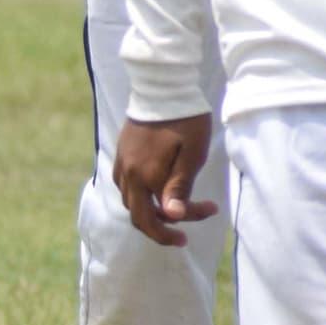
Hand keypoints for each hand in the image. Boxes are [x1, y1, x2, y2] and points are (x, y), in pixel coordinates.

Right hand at [112, 115, 219, 246]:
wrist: (162, 88)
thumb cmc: (185, 121)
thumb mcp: (192, 155)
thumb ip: (180, 187)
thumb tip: (172, 216)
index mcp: (145, 176)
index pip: (157, 216)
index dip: (180, 224)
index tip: (204, 218)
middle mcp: (127, 175)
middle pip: (138, 216)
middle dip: (161, 229)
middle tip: (183, 235)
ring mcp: (121, 164)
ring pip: (131, 202)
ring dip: (152, 212)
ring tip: (176, 208)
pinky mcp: (121, 155)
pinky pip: (126, 187)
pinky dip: (142, 197)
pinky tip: (159, 189)